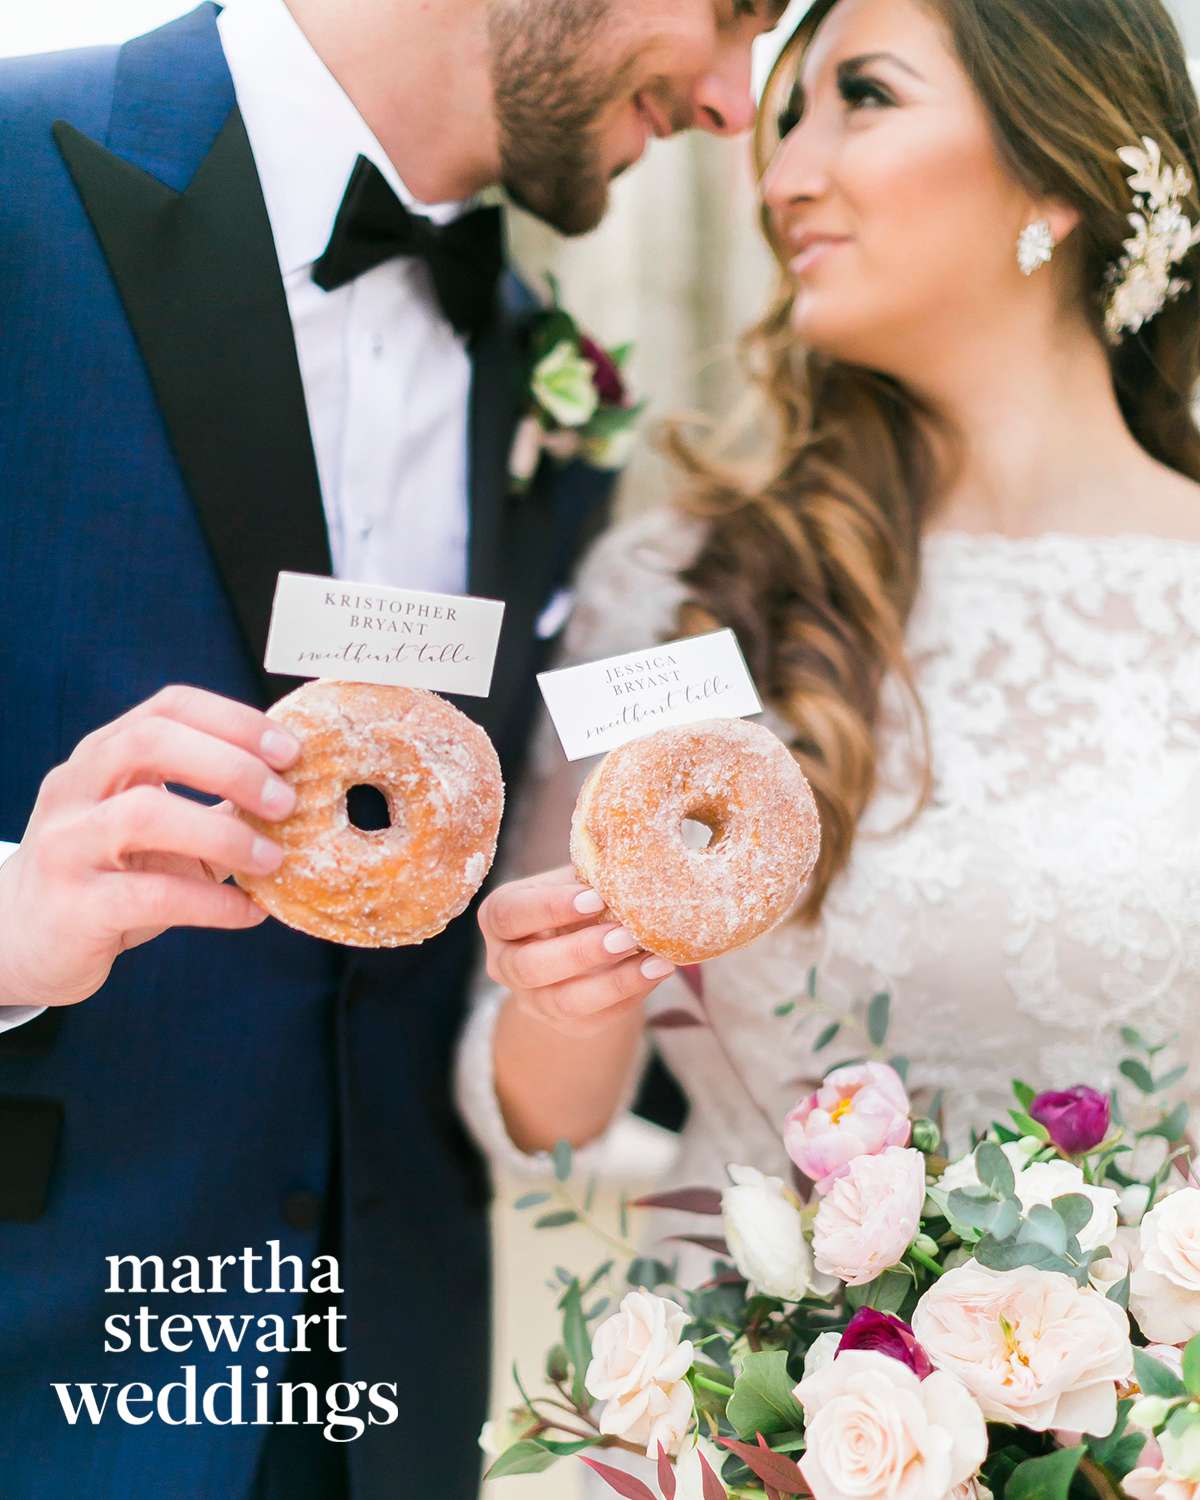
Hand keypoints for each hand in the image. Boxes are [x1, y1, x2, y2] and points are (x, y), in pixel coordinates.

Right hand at [0, 685, 301, 1008]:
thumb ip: (213, 802)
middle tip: (286, 802)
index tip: (290, 750)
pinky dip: (211, 903)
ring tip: (272, 859)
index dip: (235, 720)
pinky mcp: (72, 905)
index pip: (169, 707)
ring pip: (144, 815)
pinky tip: (248, 912)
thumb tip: (297, 789)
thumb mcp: (154, 824)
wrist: (21, 940)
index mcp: (103, 756)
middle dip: (231, 765)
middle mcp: (76, 787)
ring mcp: (67, 844)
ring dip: (224, 833)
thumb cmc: (106, 873)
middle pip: (151, 742)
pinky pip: (149, 896)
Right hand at [478, 866, 675, 1037]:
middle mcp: (504, 963)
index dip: (550, 908)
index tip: (595, 898)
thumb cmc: (580, 899)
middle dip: (581, 952)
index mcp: (499, 917)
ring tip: (656, 961)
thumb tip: (632, 868)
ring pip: (564, 1002)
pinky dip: (629, 997)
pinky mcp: (564, 1024)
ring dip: (614, 983)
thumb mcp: (576, 879)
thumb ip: (593, 873)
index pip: (510, 914)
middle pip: (530, 966)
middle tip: (626, 936)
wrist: (586, 943)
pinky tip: (656, 973)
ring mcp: (532, 999)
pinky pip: (594, 1019)